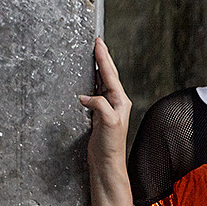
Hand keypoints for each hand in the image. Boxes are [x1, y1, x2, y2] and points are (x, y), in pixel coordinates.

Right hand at [78, 37, 131, 172]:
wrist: (107, 163)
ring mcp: (109, 108)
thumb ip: (99, 105)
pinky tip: (90, 79)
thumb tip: (85, 97)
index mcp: (121, 101)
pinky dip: (93, 82)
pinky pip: (96, 92)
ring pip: (103, 82)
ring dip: (99, 68)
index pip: (111, 74)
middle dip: (103, 58)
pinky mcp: (100, 114)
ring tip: (95, 54)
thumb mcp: (108, 122)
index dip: (104, 58)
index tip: (99, 43)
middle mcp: (117, 102)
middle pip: (109, 74)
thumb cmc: (111, 146)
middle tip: (98, 42)